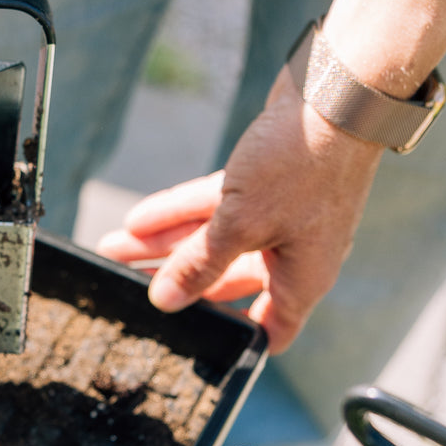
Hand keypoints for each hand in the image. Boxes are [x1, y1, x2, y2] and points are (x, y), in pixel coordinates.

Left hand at [96, 71, 384, 352]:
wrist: (332, 96)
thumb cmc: (302, 168)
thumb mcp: (241, 224)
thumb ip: (201, 264)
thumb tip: (165, 301)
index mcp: (301, 279)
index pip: (268, 329)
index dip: (235, 343)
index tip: (192, 349)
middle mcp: (291, 254)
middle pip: (222, 280)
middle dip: (171, 280)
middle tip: (122, 285)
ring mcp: (278, 219)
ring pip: (210, 240)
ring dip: (161, 244)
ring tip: (113, 249)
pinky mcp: (263, 186)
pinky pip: (212, 209)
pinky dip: (178, 213)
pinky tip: (137, 220)